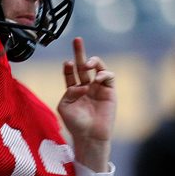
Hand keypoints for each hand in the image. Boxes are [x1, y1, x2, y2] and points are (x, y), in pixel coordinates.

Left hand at [57, 37, 115, 171]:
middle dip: (80, 52)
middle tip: (77, 40)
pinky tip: (98, 77)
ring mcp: (98, 88)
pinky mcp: (110, 92)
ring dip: (93, 62)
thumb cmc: (75, 124)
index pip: (70, 73)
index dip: (68, 67)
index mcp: (73, 90)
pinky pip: (108, 77)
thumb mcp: (64, 107)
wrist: (90, 135)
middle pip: (83, 66)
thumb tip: (79, 84)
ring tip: (88, 63)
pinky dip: (104, 74)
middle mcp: (86, 87)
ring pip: (98, 68)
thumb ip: (68, 92)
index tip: (67, 63)